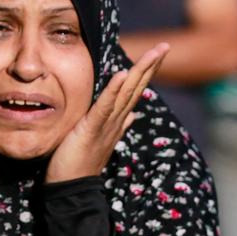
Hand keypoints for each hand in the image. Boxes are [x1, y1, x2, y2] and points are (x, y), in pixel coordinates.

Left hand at [46, 43, 168, 183]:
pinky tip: (122, 73)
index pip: (135, 91)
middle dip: (151, 66)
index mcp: (118, 121)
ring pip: (127, 93)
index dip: (146, 71)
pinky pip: (105, 106)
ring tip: (154, 53)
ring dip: (141, 71)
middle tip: (165, 45)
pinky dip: (114, 89)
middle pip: (137, 88)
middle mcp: (117, 121)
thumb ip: (117, 125)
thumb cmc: (80, 164)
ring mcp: (107, 125)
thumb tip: (132, 115)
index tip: (158, 53)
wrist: (71, 190)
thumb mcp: (100, 140)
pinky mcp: (92, 129)